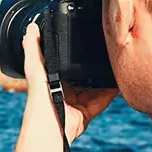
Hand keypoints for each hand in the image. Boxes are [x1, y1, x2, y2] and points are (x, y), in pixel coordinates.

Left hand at [22, 22, 118, 141]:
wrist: (50, 123)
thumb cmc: (38, 95)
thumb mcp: (33, 66)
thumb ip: (32, 47)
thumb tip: (30, 27)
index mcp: (52, 78)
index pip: (66, 64)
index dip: (75, 54)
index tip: (86, 41)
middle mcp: (64, 90)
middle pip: (83, 75)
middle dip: (93, 65)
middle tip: (106, 50)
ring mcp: (76, 102)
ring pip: (95, 87)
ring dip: (105, 77)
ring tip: (116, 62)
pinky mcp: (87, 112)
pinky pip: (103, 100)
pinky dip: (112, 92)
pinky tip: (120, 81)